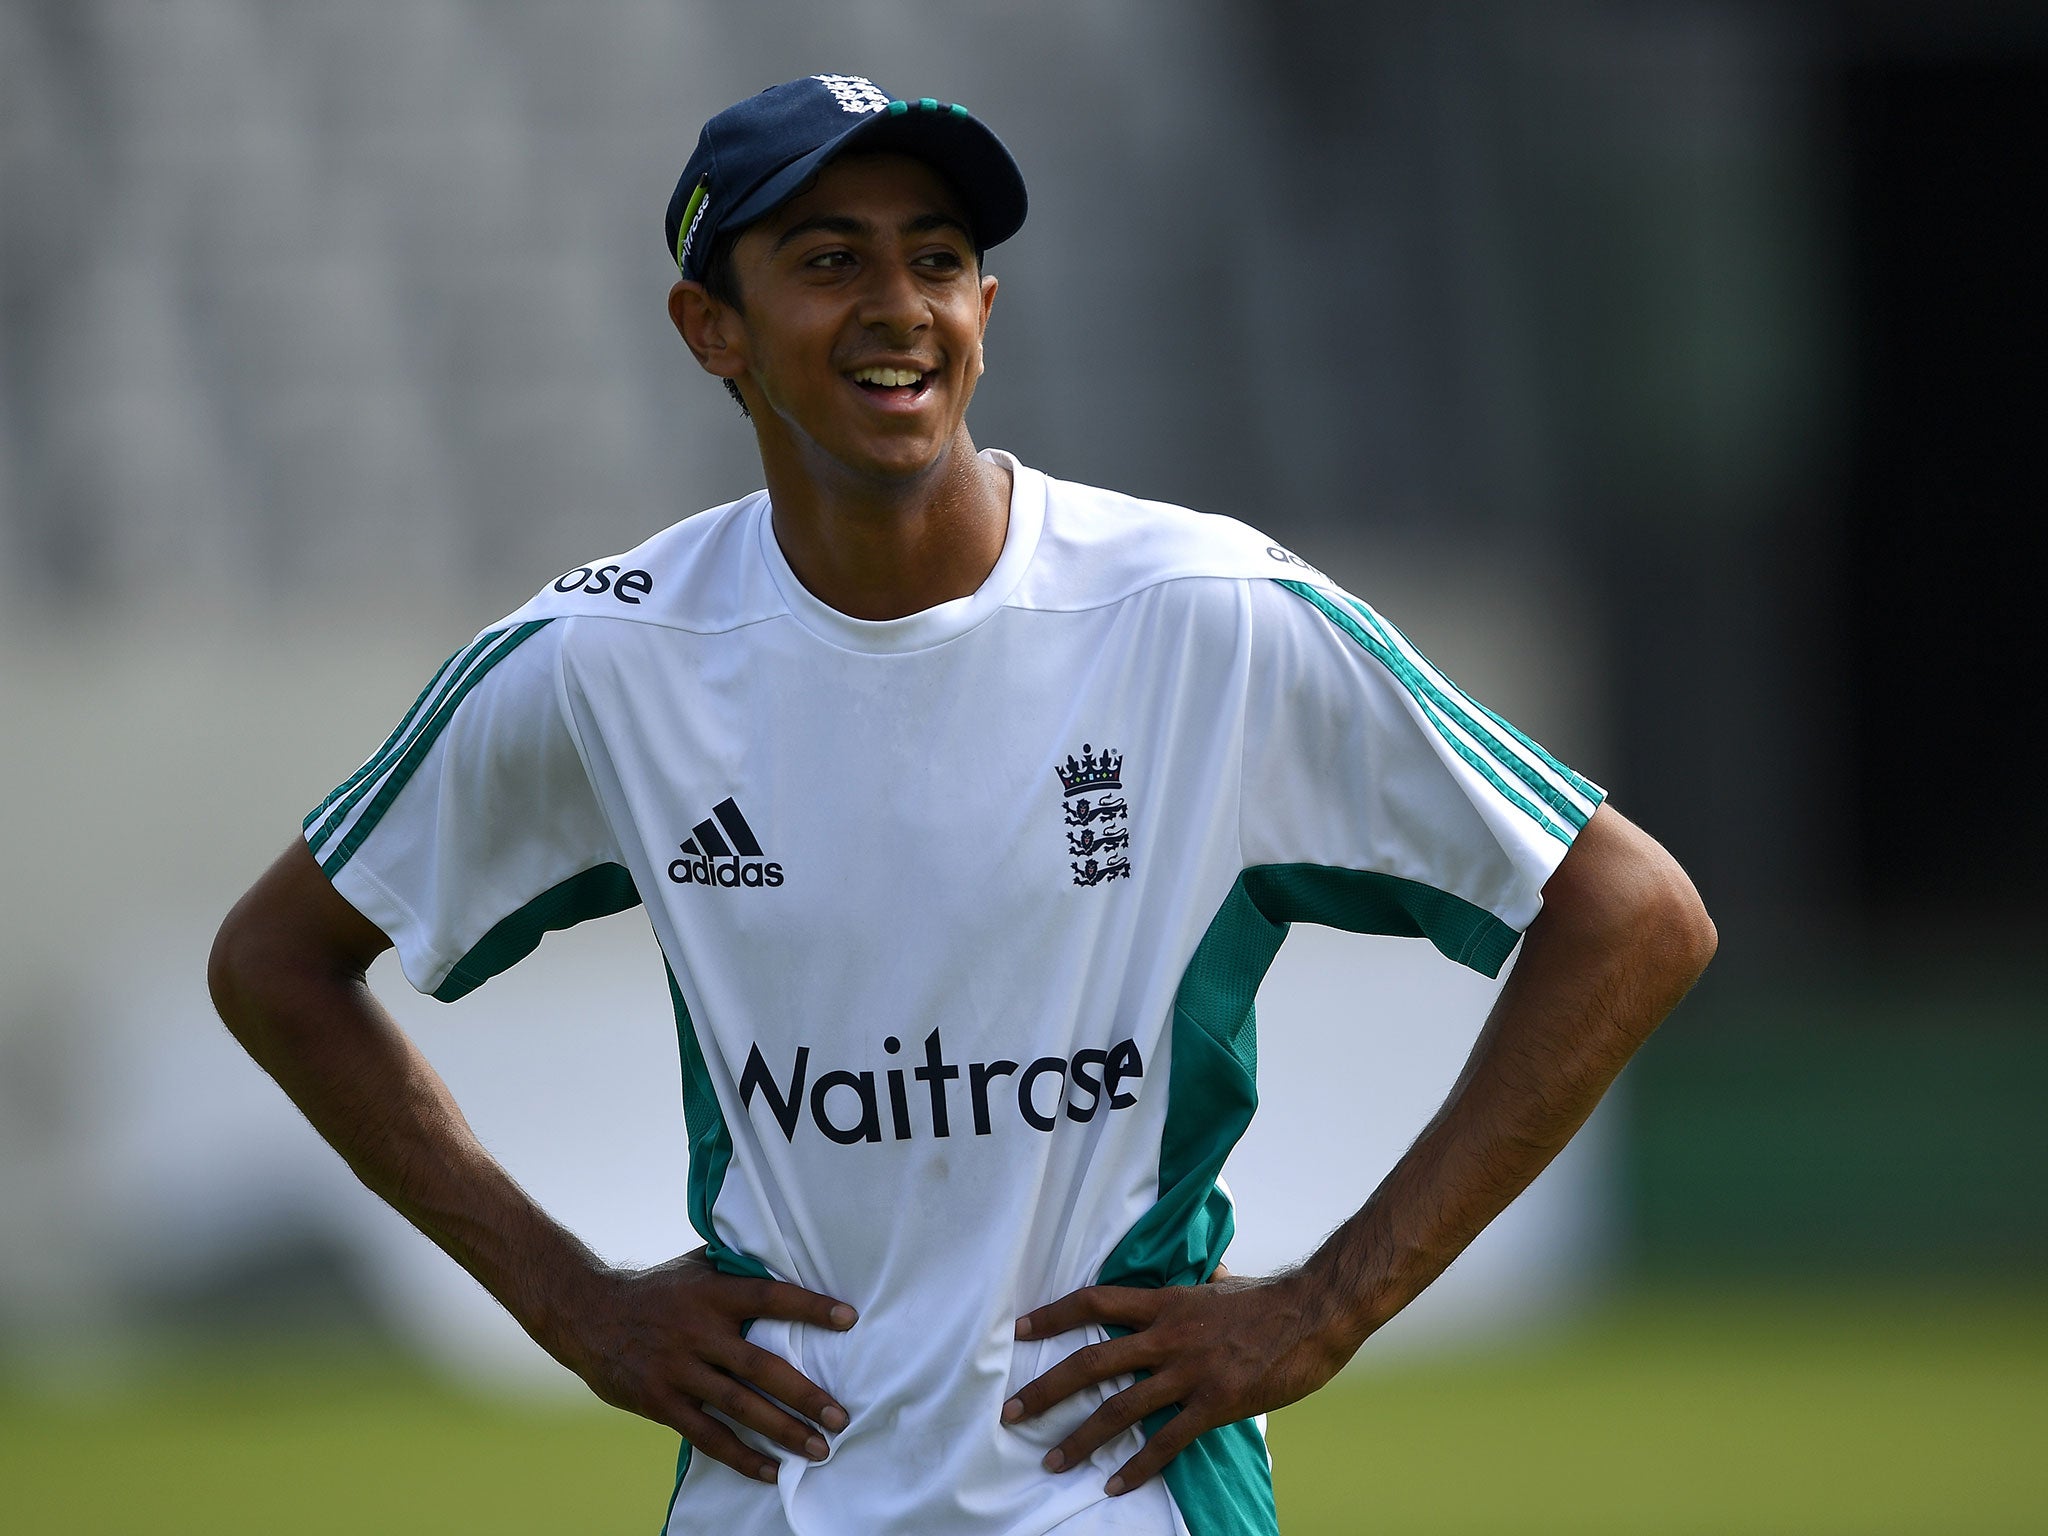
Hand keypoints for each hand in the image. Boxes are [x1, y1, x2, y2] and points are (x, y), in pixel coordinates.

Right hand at [561, 1247, 856, 1483]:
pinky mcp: (660, 1402)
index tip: (849, 1319)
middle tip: (841, 1416)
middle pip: (759, 1366)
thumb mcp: (695, 1268)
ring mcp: (677, 1370)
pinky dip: (741, 1456)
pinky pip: (707, 1435)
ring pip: (738, 1406)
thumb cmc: (657, 1290)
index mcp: (712, 1293)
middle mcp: (696, 1331)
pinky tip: (771, 1471)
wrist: (588, 1315)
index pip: (769, 1296)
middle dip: (804, 1394)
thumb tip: (789, 1255)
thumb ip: (737, 1267)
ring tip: (820, 1449)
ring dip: (782, 1431)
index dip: (809, 1307)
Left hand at [1002, 1271, 1351, 1495]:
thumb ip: (1200, 1284)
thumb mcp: (1222, 1283)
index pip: (1096, 1302)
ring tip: (1052, 1460)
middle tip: (1011, 1413)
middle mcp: (1169, 1336)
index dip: (1053, 1314)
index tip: (1018, 1327)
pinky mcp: (1215, 1404)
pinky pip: (1166, 1441)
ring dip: (1081, 1437)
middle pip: (1092, 1362)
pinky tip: (1113, 1485)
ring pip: (1120, 1408)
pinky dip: (1137, 1467)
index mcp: (1167, 1302)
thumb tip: (1202, 1271)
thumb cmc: (1271, 1298)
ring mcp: (1190, 1372)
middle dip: (1046, 1389)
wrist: (1316, 1312)